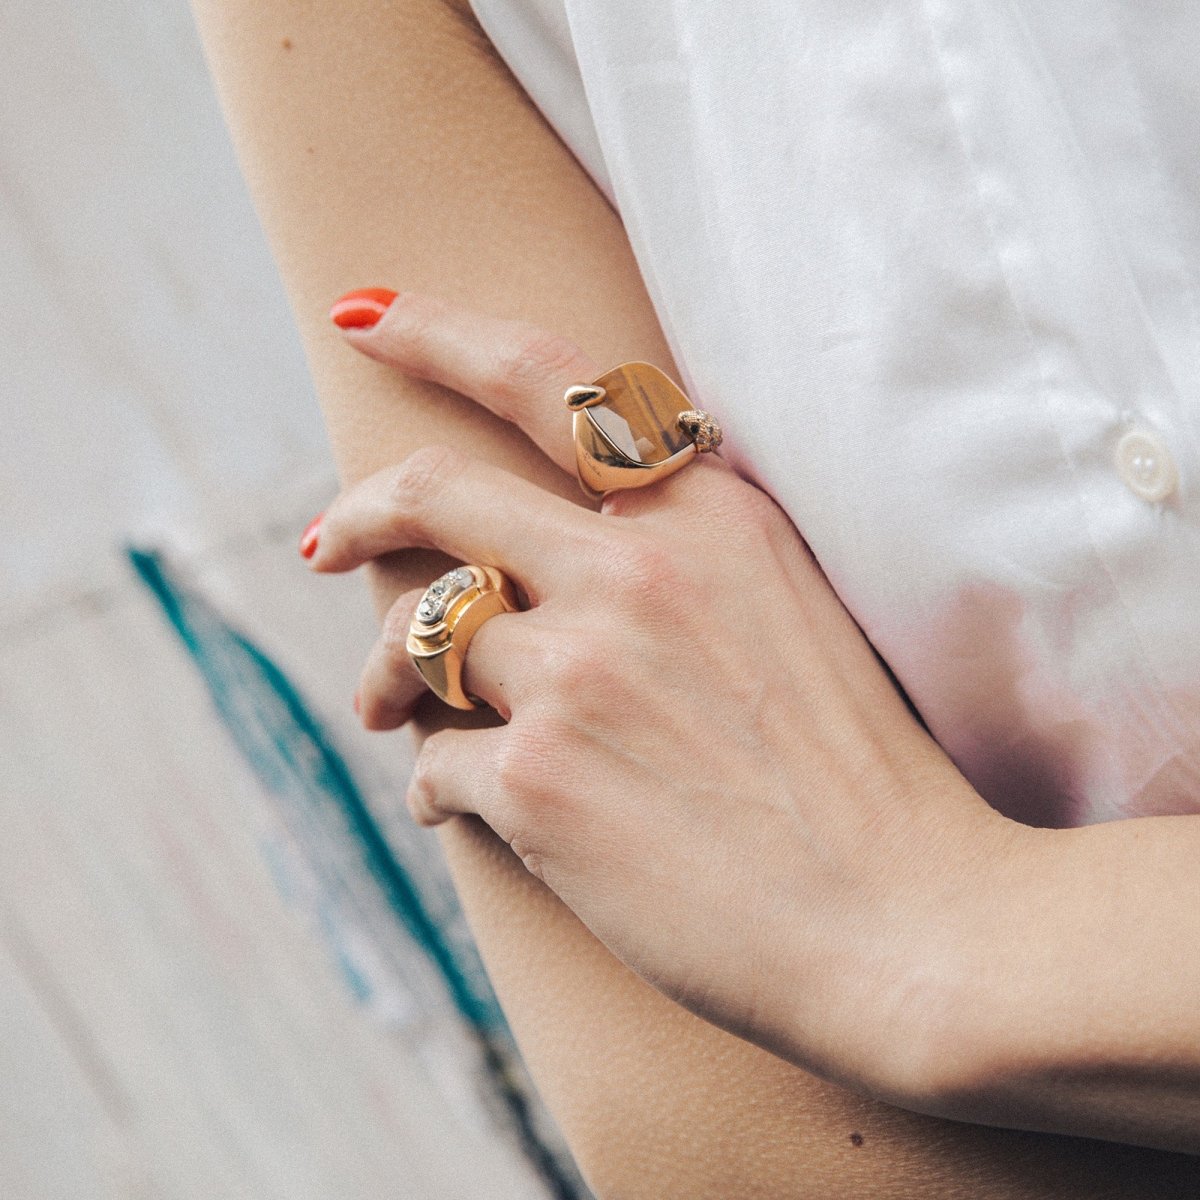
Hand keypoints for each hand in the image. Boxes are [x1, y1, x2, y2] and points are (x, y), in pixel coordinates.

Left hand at [308, 290, 1018, 1104]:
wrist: (908, 924)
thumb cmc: (860, 779)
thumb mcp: (791, 614)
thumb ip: (681, 560)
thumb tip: (547, 565)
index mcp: (708, 515)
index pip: (549, 379)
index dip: (438, 332)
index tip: (364, 317)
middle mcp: (632, 572)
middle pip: (435, 492)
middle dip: (355, 513)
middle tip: (319, 543)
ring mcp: (577, 672)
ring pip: (418, 641)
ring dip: (385, 680)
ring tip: (382, 711)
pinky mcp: (537, 782)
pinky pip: (437, 766)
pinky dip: (438, 789)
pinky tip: (464, 813)